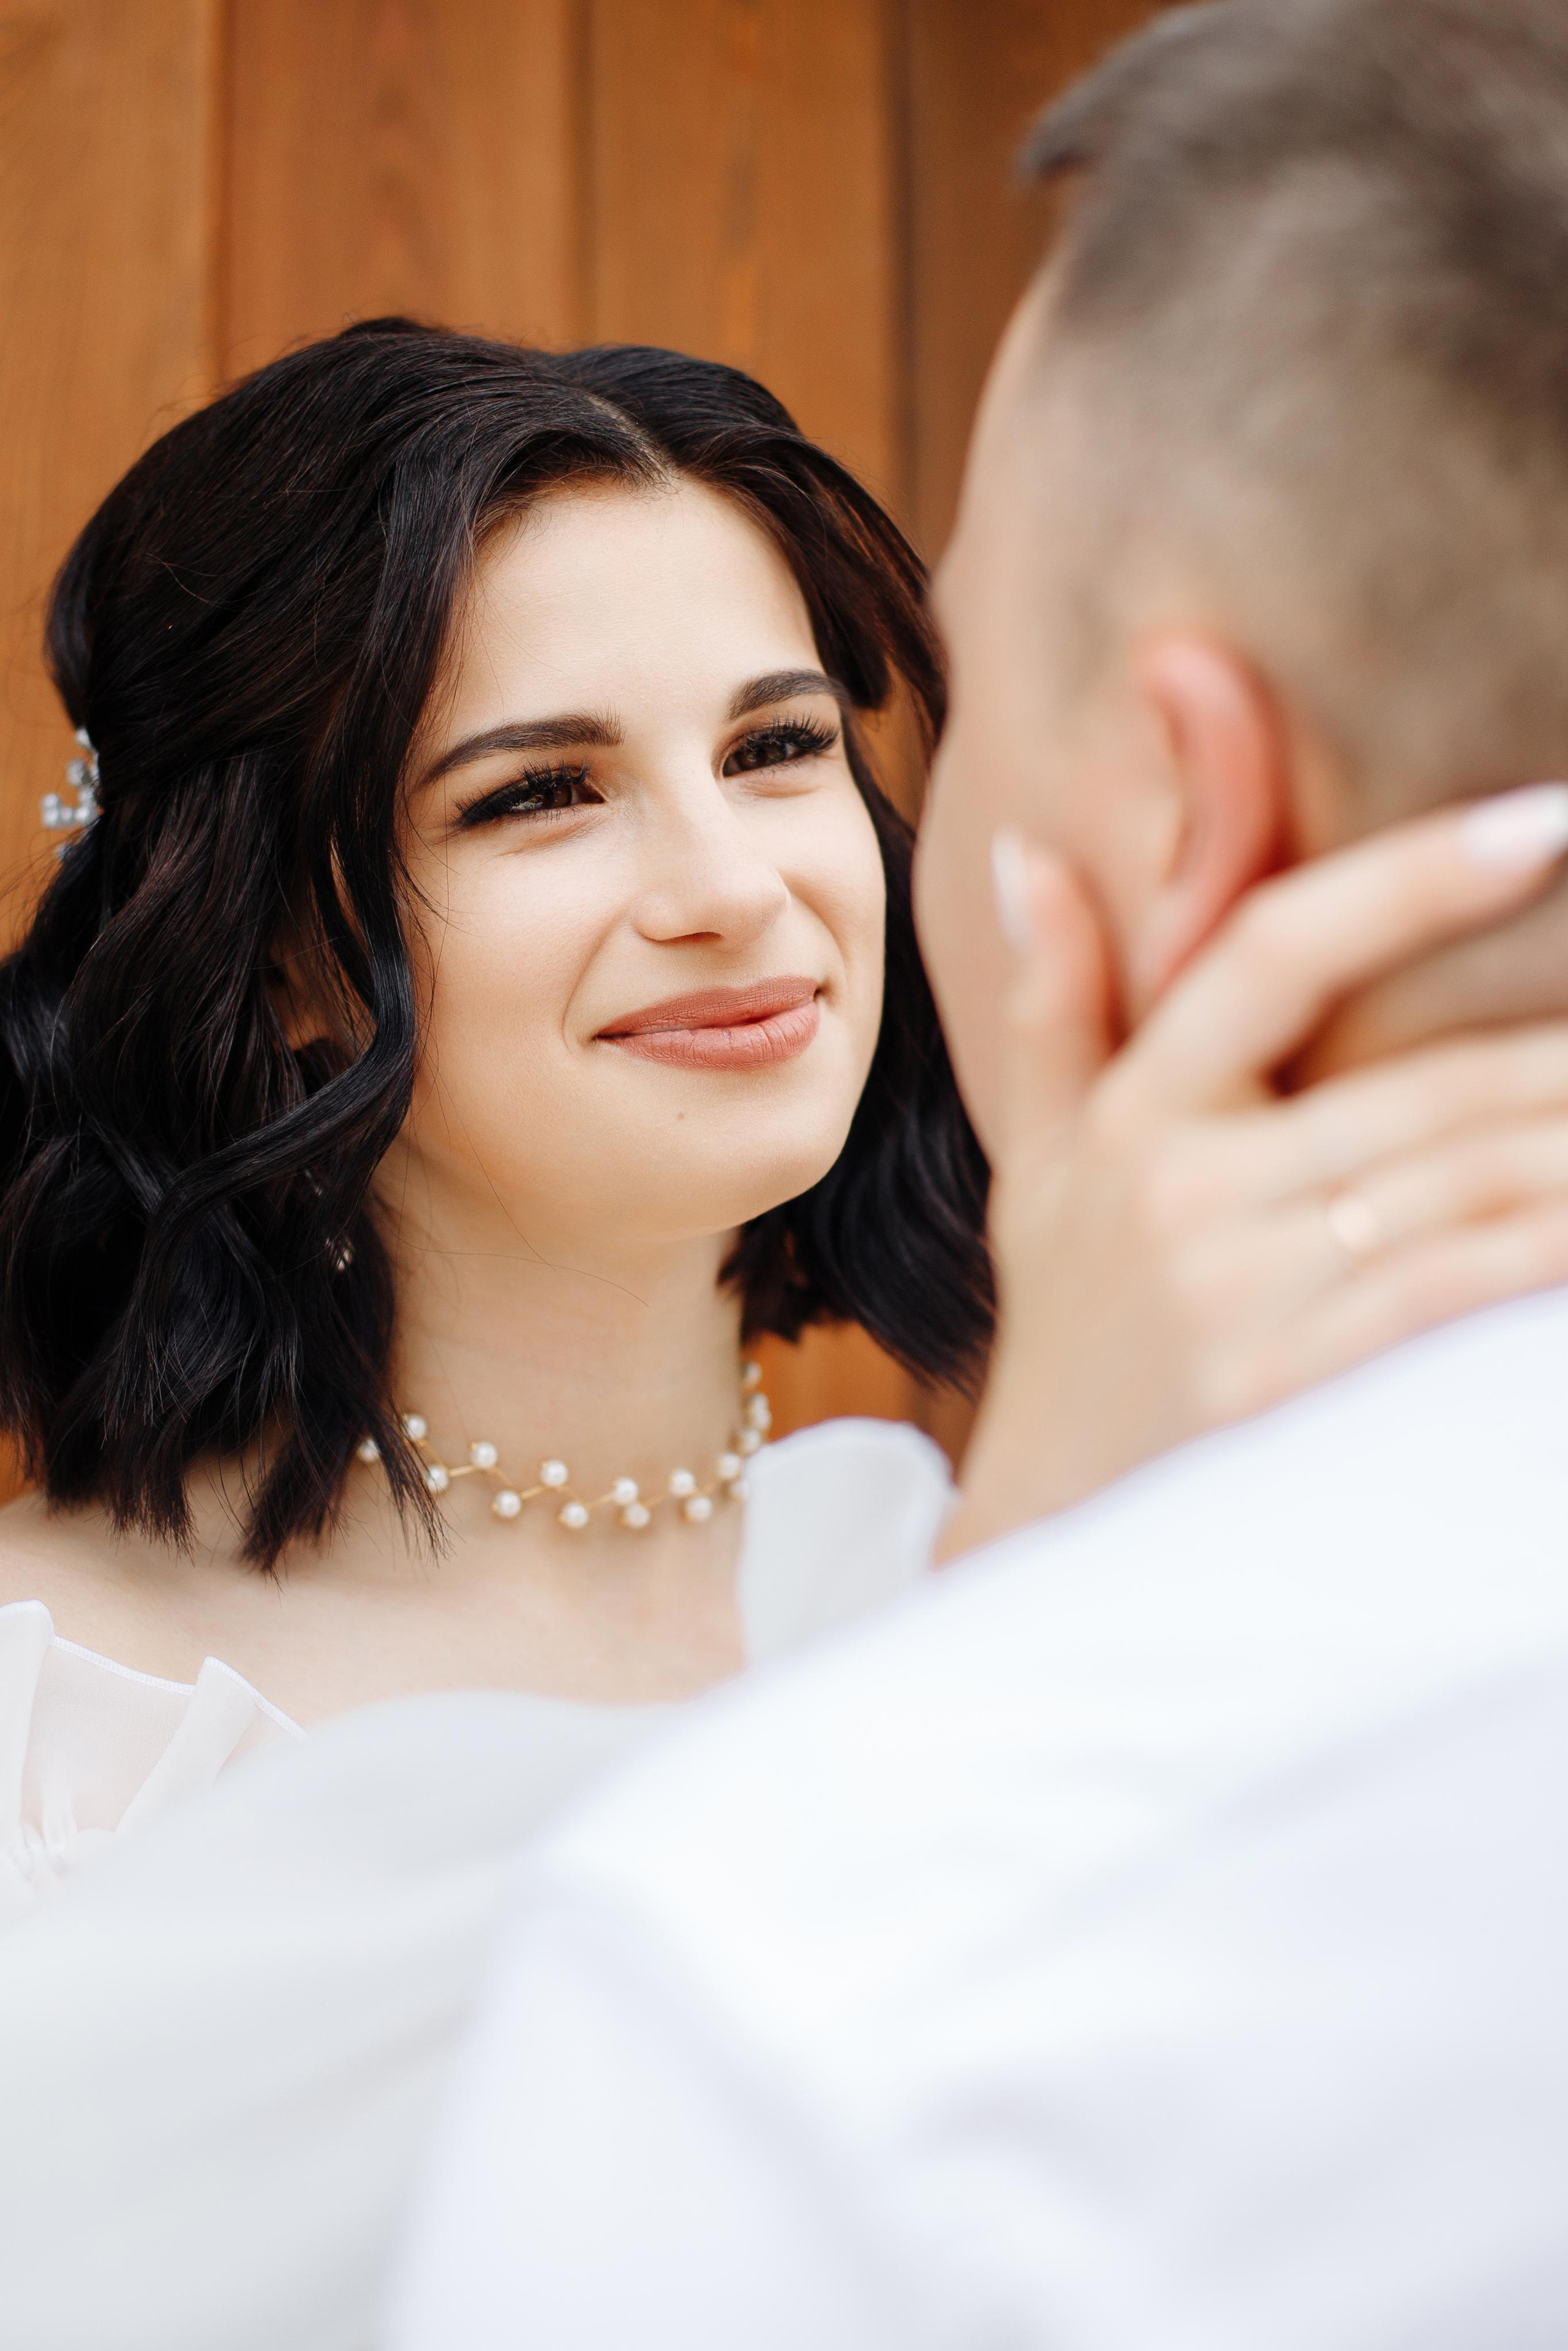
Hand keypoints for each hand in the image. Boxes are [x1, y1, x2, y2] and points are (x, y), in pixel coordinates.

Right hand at [945, 787, 1567, 1559]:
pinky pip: (1462, 1289)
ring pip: (1471, 1182)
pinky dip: (1543, 1253)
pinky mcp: (1293, 1390)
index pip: (1274, 950)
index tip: (1542, 820)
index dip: (1414, 877)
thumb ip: (1052, 1008)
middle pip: (1427, 1084)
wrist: (1053, 1530)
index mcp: (1135, 1116)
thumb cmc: (1070, 1330)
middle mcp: (1184, 1193)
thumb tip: (1031, 855)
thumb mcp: (1040, 1167)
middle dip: (1565, 1050)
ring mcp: (1241, 1296)